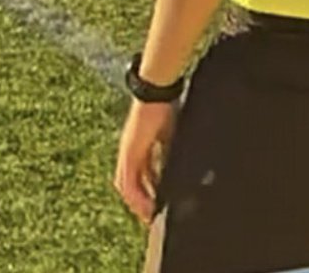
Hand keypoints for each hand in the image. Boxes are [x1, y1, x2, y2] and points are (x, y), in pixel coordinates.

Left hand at [114, 100, 177, 224]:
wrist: (156, 91)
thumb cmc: (164, 105)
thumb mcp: (170, 131)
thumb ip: (171, 147)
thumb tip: (181, 161)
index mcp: (140, 145)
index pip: (143, 174)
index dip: (149, 190)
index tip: (161, 203)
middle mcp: (130, 152)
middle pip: (132, 185)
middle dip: (142, 202)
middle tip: (153, 217)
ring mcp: (127, 153)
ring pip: (128, 188)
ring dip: (138, 204)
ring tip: (150, 217)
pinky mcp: (128, 153)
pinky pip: (129, 183)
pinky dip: (137, 198)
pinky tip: (146, 207)